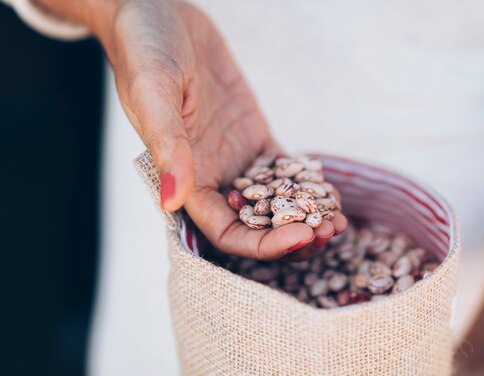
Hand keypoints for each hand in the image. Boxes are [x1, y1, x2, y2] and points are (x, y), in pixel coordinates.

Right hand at [39, 0, 345, 258]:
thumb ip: (166, 148)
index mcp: (186, 179)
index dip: (262, 244)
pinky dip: (307, 186)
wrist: (159, 15)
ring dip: (306, 217)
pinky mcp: (254, 137)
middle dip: (294, 237)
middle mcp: (213, 177)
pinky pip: (284, 171)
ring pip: (275, 204)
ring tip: (338, 221)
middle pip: (257, 226)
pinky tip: (330, 193)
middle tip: (330, 232)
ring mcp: (236, 159)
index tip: (300, 237)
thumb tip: (171, 203)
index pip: (225, 232)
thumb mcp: (153, 95)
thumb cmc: (144, 52)